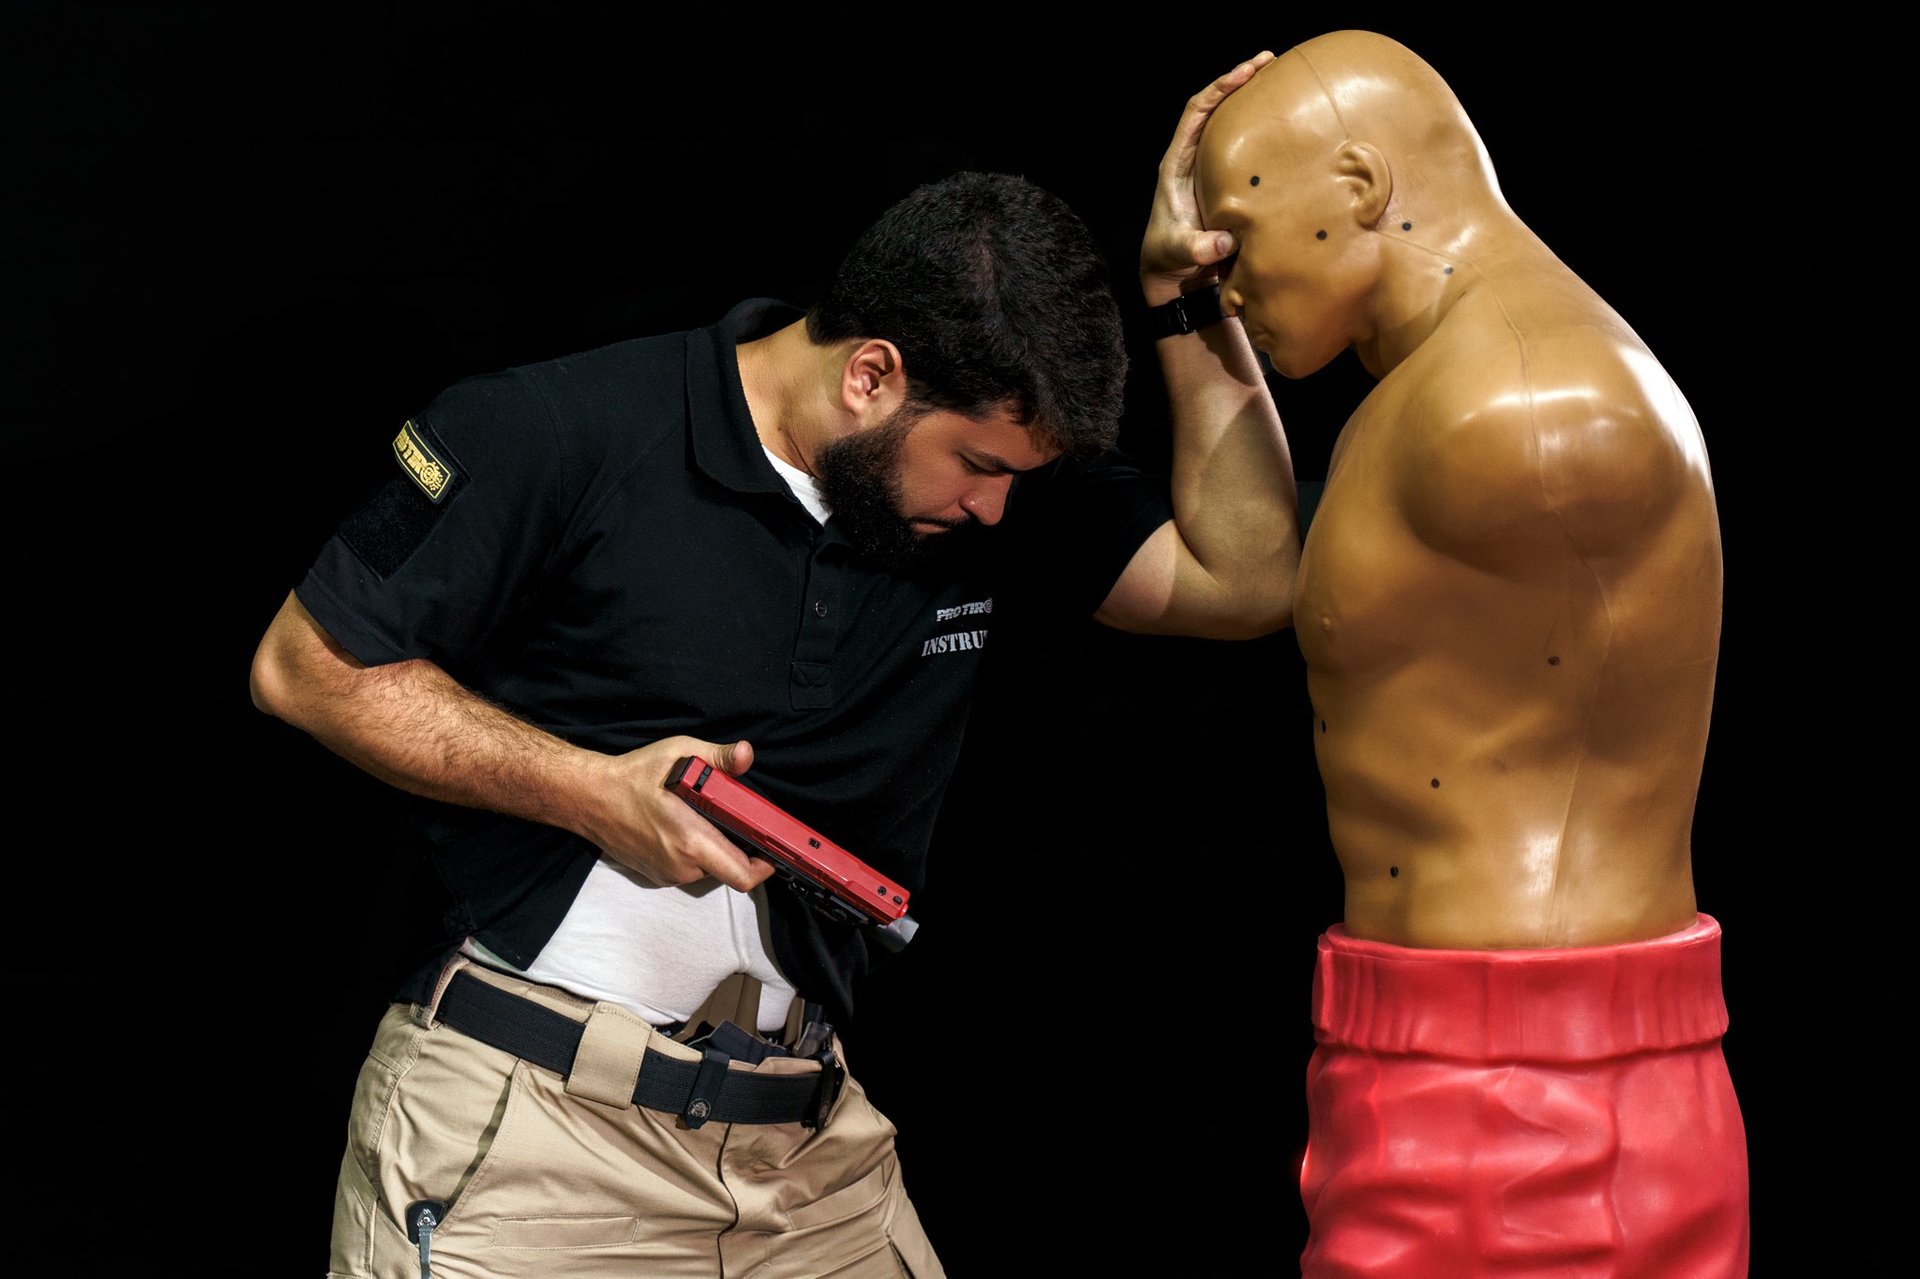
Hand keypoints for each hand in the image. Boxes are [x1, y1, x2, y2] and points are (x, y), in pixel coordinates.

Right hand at [582, 736, 779, 891]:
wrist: (589, 798)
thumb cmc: (633, 776)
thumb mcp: (679, 755)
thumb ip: (717, 758)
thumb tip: (745, 755)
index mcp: (691, 840)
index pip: (743, 875)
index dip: (765, 866)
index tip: (772, 849)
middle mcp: (681, 866)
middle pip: (730, 871)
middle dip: (740, 850)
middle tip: (737, 822)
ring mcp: (668, 875)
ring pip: (710, 870)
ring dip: (715, 849)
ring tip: (704, 819)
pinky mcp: (657, 877)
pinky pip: (690, 871)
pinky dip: (695, 853)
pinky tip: (684, 828)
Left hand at [1140, 51, 1274, 304]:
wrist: (1173, 274)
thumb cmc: (1170, 260)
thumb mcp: (1180, 254)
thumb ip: (1198, 249)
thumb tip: (1223, 243)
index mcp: (1176, 164)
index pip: (1195, 113)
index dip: (1219, 89)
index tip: (1245, 72)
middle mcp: (1190, 158)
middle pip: (1214, 106)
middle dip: (1239, 80)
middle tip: (1270, 60)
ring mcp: (1207, 167)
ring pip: (1228, 122)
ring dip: (1251, 99)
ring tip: (1280, 77)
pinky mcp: (1223, 179)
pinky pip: (1243, 147)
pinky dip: (1260, 130)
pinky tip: (1284, 122)